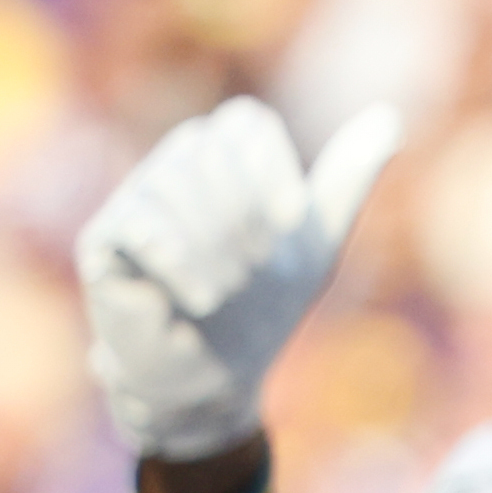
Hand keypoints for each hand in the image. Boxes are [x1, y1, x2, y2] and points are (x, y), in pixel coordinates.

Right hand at [76, 99, 401, 460]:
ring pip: (171, 184)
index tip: (292, 221)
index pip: (245, 121)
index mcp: (222, 160)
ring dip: (216, 247)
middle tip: (253, 270)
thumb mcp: (317, 240)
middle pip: (208, 150)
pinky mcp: (104, 240)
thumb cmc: (263, 305)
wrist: (217, 376)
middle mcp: (172, 168)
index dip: (272, 168)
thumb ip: (348, 177)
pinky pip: (139, 223)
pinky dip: (179, 262)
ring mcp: (134, 200)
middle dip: (245, 215)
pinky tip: (199, 296)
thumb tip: (388, 117)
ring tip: (225, 292)